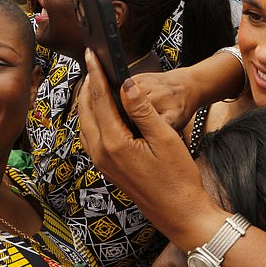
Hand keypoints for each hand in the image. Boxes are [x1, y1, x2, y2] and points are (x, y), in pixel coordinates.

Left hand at [79, 49, 216, 235]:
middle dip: (87, 85)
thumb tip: (126, 85)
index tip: (91, 53)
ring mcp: (103, 163)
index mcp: (114, 143)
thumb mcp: (165, 138)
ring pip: (86, 124)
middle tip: (91, 63)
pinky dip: (94, 118)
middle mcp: (101, 153)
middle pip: (86, 111)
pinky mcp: (109, 169)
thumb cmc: (178, 178)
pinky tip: (105, 112)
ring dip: (88, 101)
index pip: (99, 100)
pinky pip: (92, 137)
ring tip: (95, 82)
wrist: (180, 213)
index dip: (95, 74)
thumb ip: (142, 110)